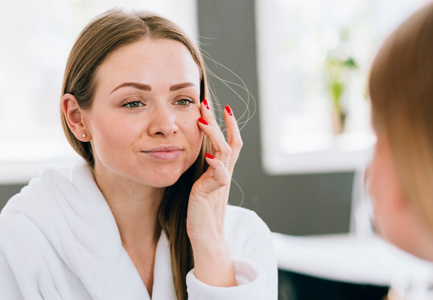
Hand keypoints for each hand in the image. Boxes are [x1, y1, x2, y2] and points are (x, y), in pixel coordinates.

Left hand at [187, 99, 242, 286]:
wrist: (207, 236)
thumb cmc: (202, 211)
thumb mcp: (204, 185)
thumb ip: (206, 170)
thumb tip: (203, 153)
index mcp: (222, 171)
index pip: (231, 142)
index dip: (229, 125)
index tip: (222, 107)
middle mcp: (224, 174)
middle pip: (230, 142)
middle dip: (221, 121)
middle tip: (208, 103)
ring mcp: (220, 183)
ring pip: (224, 152)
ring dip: (214, 134)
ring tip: (202, 119)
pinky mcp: (211, 193)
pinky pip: (220, 176)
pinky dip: (215, 164)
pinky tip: (207, 154)